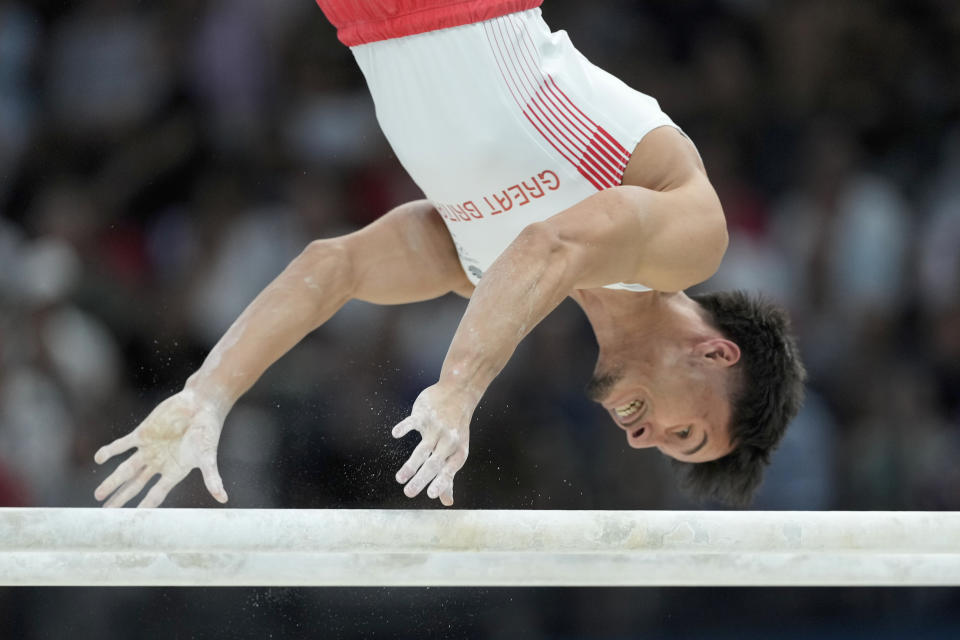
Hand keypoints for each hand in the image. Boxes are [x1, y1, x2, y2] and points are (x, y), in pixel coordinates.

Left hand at [93, 389, 228, 507]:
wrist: (202, 403)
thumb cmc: (208, 430)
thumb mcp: (208, 456)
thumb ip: (211, 478)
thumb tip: (223, 499)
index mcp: (174, 471)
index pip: (155, 494)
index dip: (144, 506)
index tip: (132, 521)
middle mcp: (159, 463)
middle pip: (136, 485)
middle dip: (121, 498)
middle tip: (106, 513)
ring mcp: (149, 449)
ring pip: (126, 469)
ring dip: (112, 481)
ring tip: (98, 495)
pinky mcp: (143, 433)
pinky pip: (122, 445)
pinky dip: (110, 451)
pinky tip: (99, 458)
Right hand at [392, 384, 474, 505]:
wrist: (459, 393)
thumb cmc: (456, 428)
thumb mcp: (457, 452)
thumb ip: (448, 477)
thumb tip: (447, 503)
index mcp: (458, 452)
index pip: (449, 471)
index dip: (441, 482)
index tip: (431, 495)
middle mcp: (448, 441)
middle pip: (434, 464)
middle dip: (421, 479)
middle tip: (408, 493)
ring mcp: (436, 427)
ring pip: (422, 449)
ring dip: (410, 464)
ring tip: (399, 479)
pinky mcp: (424, 414)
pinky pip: (412, 422)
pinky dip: (404, 428)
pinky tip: (396, 435)